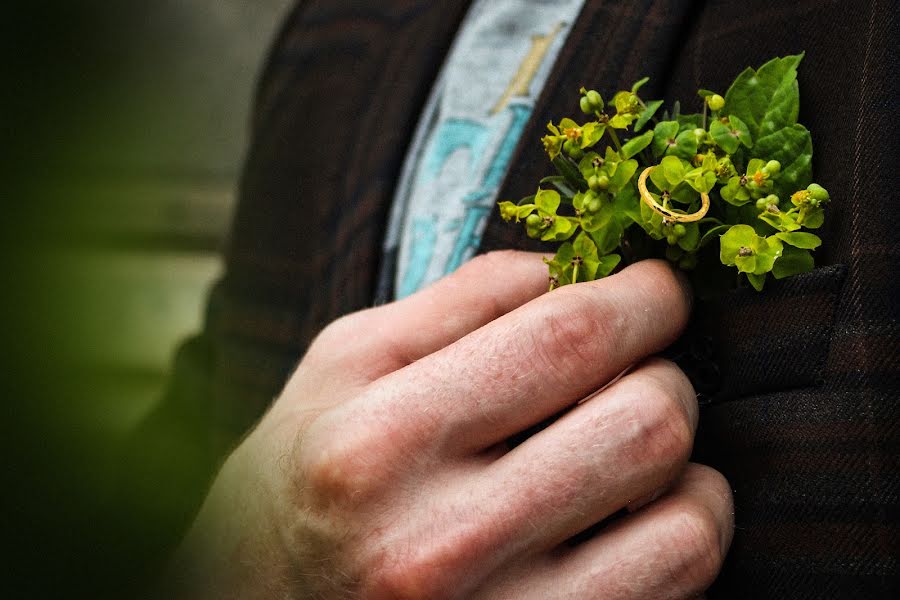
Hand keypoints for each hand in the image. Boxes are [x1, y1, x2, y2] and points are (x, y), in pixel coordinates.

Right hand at [167, 253, 733, 598]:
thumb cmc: (297, 485)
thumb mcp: (339, 367)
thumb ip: (454, 301)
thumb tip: (567, 268)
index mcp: (378, 442)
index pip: (565, 339)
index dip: (641, 299)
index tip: (658, 288)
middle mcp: (437, 544)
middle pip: (643, 422)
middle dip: (665, 374)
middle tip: (638, 367)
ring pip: (686, 515)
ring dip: (681, 460)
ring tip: (632, 444)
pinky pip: (680, 584)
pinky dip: (683, 528)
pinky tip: (634, 513)